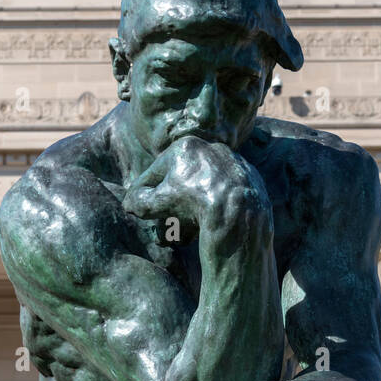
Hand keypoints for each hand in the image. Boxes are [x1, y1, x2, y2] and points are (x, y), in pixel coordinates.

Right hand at [121, 136, 270, 239]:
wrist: (239, 214)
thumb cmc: (194, 205)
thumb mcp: (158, 204)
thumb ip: (140, 201)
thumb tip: (129, 203)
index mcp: (185, 147)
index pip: (155, 173)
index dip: (142, 193)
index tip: (135, 208)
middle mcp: (211, 148)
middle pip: (181, 181)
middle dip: (169, 207)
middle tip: (163, 226)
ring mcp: (233, 163)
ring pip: (203, 188)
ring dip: (191, 210)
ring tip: (185, 233)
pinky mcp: (251, 180)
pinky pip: (225, 195)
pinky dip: (215, 209)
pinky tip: (209, 227)